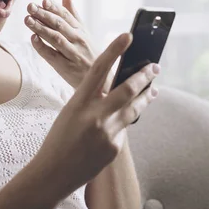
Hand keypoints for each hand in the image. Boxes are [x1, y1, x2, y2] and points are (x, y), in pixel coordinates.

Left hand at [24, 0, 97, 88]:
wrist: (101, 79)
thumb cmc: (88, 52)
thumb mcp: (83, 31)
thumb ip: (72, 12)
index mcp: (81, 30)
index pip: (66, 15)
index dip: (54, 7)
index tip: (43, 0)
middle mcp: (78, 40)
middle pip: (59, 25)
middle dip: (44, 15)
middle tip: (30, 7)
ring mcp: (72, 54)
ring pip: (55, 38)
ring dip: (41, 28)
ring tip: (28, 20)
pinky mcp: (66, 68)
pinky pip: (52, 56)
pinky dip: (42, 47)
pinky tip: (33, 39)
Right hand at [33, 33, 159, 194]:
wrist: (53, 173)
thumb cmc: (59, 138)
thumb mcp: (70, 112)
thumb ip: (92, 100)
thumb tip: (116, 90)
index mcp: (78, 102)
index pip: (99, 69)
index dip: (114, 50)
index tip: (128, 35)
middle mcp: (95, 115)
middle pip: (127, 89)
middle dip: (144, 76)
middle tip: (155, 66)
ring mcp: (107, 133)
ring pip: (134, 109)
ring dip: (145, 96)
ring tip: (153, 89)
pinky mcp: (115, 147)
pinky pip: (124, 129)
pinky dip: (122, 124)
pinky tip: (117, 125)